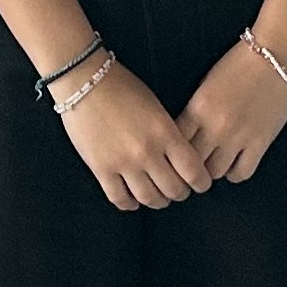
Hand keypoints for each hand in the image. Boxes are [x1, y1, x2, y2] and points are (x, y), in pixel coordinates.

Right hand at [56, 57, 215, 210]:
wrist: (84, 81)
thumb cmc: (122, 87)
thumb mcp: (156, 107)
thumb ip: (169, 133)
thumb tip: (179, 158)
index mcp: (165, 133)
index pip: (193, 171)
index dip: (201, 182)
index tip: (201, 184)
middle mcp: (147, 152)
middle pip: (173, 189)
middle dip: (180, 193)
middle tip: (179, 190)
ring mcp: (123, 163)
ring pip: (148, 198)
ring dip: (157, 201)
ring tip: (158, 197)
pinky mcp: (101, 169)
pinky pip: (119, 198)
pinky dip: (129, 204)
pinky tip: (133, 201)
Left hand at [177, 31, 286, 182]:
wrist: (276, 55)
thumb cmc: (240, 64)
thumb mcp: (207, 84)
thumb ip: (195, 111)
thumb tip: (185, 136)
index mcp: (198, 108)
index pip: (175, 143)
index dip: (173, 153)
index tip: (175, 156)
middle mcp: (215, 126)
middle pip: (191, 163)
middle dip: (190, 166)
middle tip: (193, 166)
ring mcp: (239, 137)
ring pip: (214, 172)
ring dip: (211, 171)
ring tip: (214, 163)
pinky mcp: (261, 143)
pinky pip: (241, 173)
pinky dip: (235, 173)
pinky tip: (234, 163)